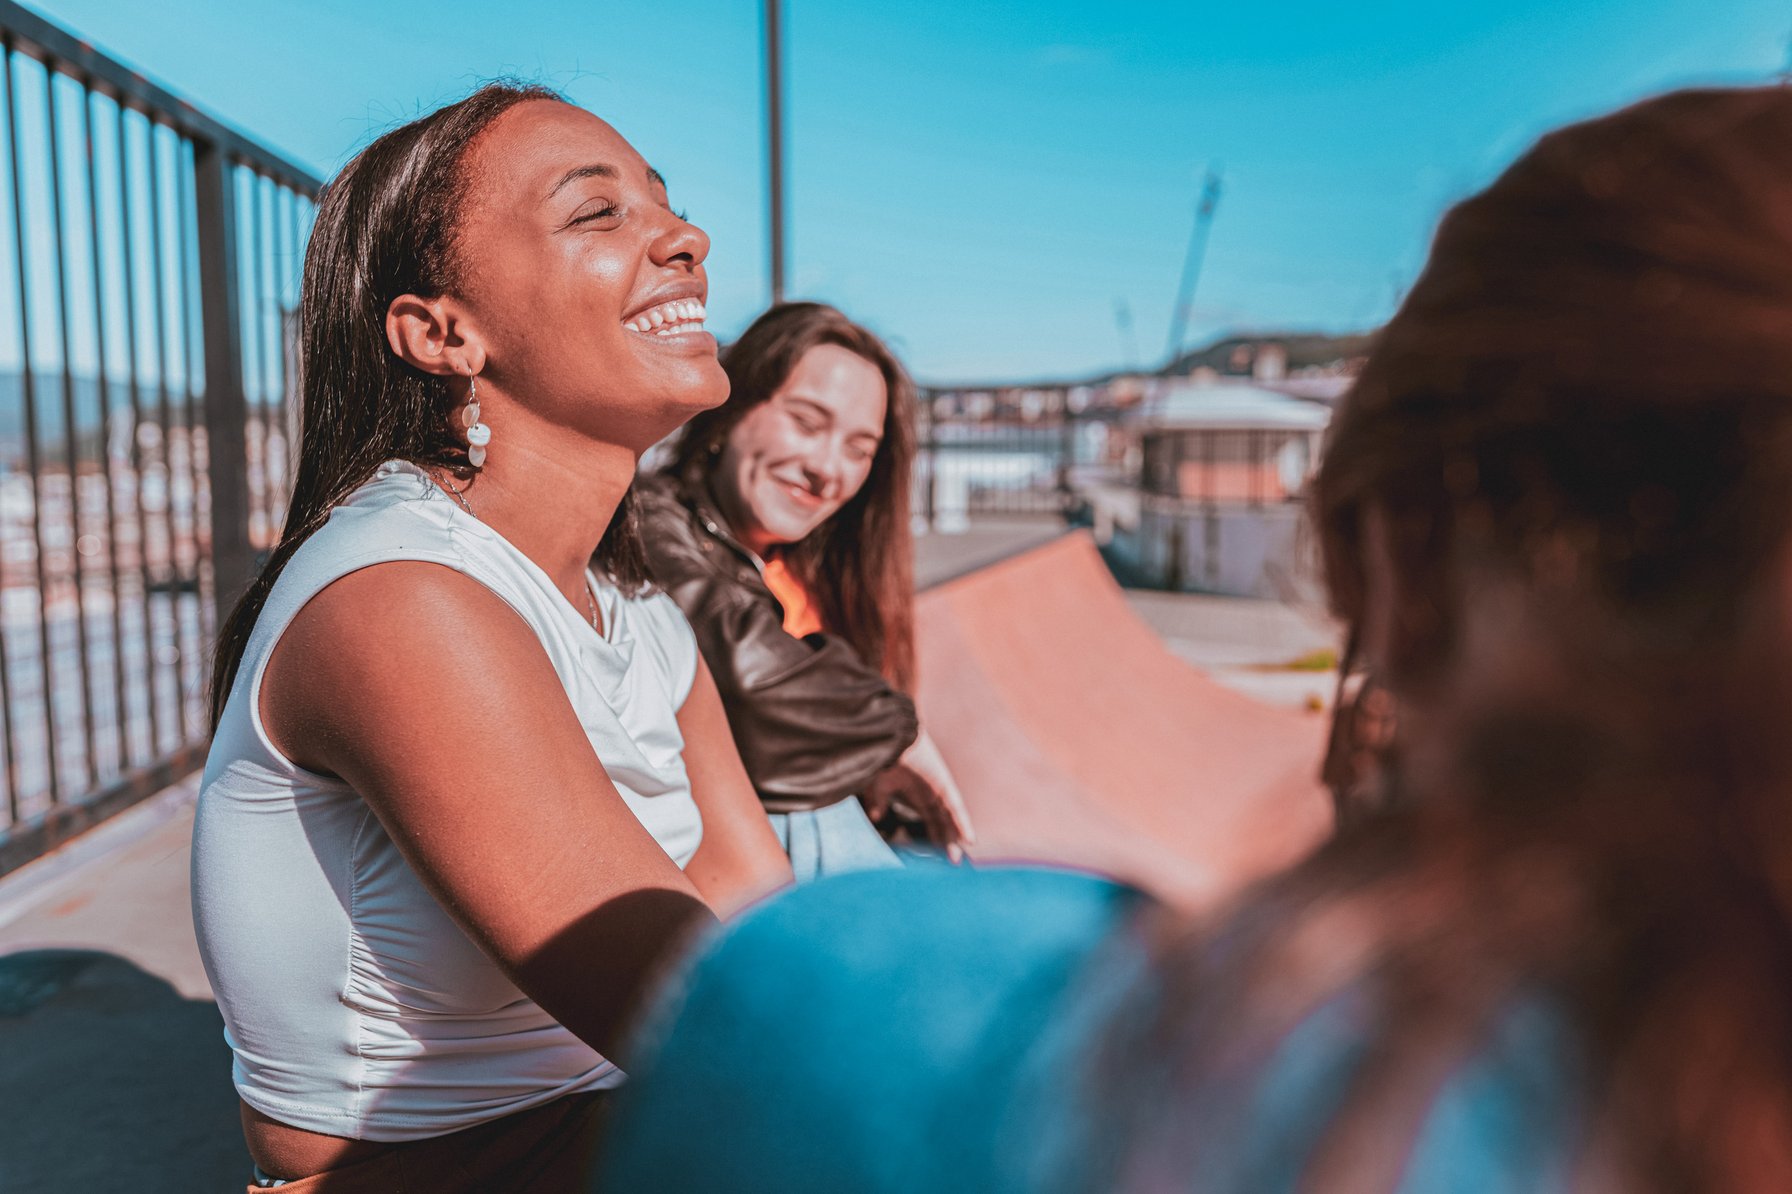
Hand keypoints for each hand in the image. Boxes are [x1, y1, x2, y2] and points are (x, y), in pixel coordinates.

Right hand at [864, 728, 975, 861]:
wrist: (889, 739)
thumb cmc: (883, 758)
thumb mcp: (878, 787)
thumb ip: (879, 803)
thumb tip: (876, 817)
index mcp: (917, 797)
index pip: (930, 823)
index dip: (933, 840)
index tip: (934, 859)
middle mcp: (930, 796)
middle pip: (942, 825)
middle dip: (946, 844)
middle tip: (951, 864)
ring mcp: (938, 791)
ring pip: (950, 820)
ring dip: (955, 838)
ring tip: (957, 859)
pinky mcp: (943, 785)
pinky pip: (955, 808)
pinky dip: (962, 823)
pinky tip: (969, 839)